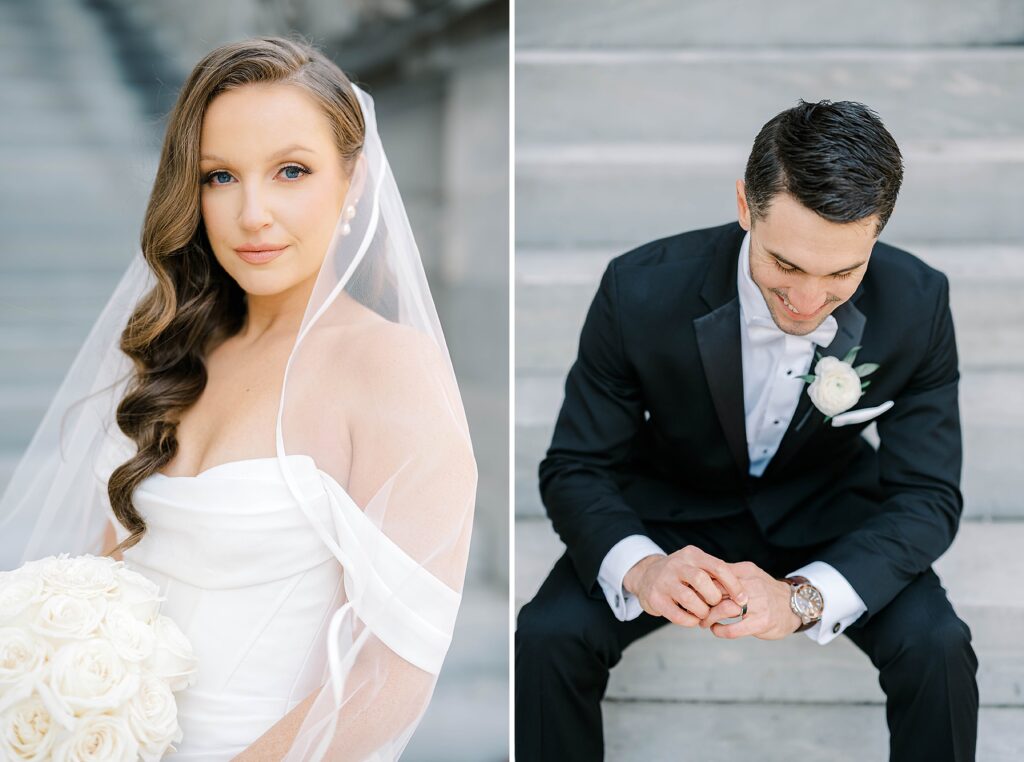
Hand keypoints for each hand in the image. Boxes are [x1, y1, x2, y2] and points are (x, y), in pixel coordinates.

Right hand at [623, 545, 747, 626]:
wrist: (646, 577)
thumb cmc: (680, 575)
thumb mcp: (696, 565)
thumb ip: (715, 574)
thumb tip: (742, 593)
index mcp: (691, 555)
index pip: (718, 567)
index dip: (734, 584)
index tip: (743, 599)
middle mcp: (676, 564)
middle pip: (702, 581)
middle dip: (715, 598)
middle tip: (717, 605)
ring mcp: (663, 581)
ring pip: (689, 598)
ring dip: (702, 611)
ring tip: (704, 614)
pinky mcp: (655, 598)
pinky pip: (677, 614)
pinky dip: (690, 621)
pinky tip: (693, 619)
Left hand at [698, 561, 800, 639]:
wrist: (796, 605)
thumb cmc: (766, 591)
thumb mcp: (751, 575)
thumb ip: (730, 574)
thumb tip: (701, 576)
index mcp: (746, 572)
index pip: (716, 575)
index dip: (700, 585)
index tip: (691, 593)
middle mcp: (752, 585)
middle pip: (716, 591)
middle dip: (701, 602)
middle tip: (694, 609)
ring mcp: (758, 604)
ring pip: (723, 609)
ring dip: (708, 618)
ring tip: (704, 622)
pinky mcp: (762, 622)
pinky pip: (734, 629)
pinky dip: (720, 631)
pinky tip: (716, 630)